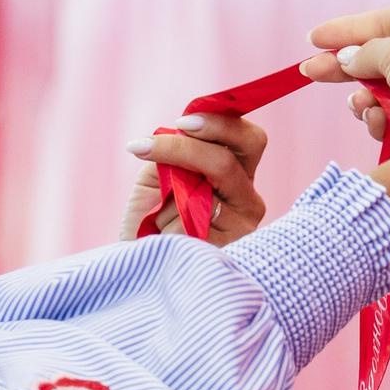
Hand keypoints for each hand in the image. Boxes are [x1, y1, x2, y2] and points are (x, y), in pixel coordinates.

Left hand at [119, 112, 269, 245]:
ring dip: (165, 205)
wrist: (140, 267)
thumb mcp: (158, 178)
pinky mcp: (228, 253)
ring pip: (202, 197)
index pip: (249, 140)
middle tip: (147, 146)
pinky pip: (190, 227)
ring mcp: (242, 228)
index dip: (219, 124)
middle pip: (225, 162)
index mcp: (238, 175)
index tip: (182, 121)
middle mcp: (247, 200)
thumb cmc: (150, 222)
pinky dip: (166, 230)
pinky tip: (163, 242)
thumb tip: (180, 135)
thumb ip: (173, 156)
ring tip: (156, 222)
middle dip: (184, 150)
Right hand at [301, 6, 389, 237]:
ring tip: (360, 105)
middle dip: (349, 69)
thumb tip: (348, 60)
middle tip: (312, 71)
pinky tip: (380, 125)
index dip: (349, 29)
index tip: (314, 39)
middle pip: (388, 60)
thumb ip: (366, 51)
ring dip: (367, 100)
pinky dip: (384, 121)